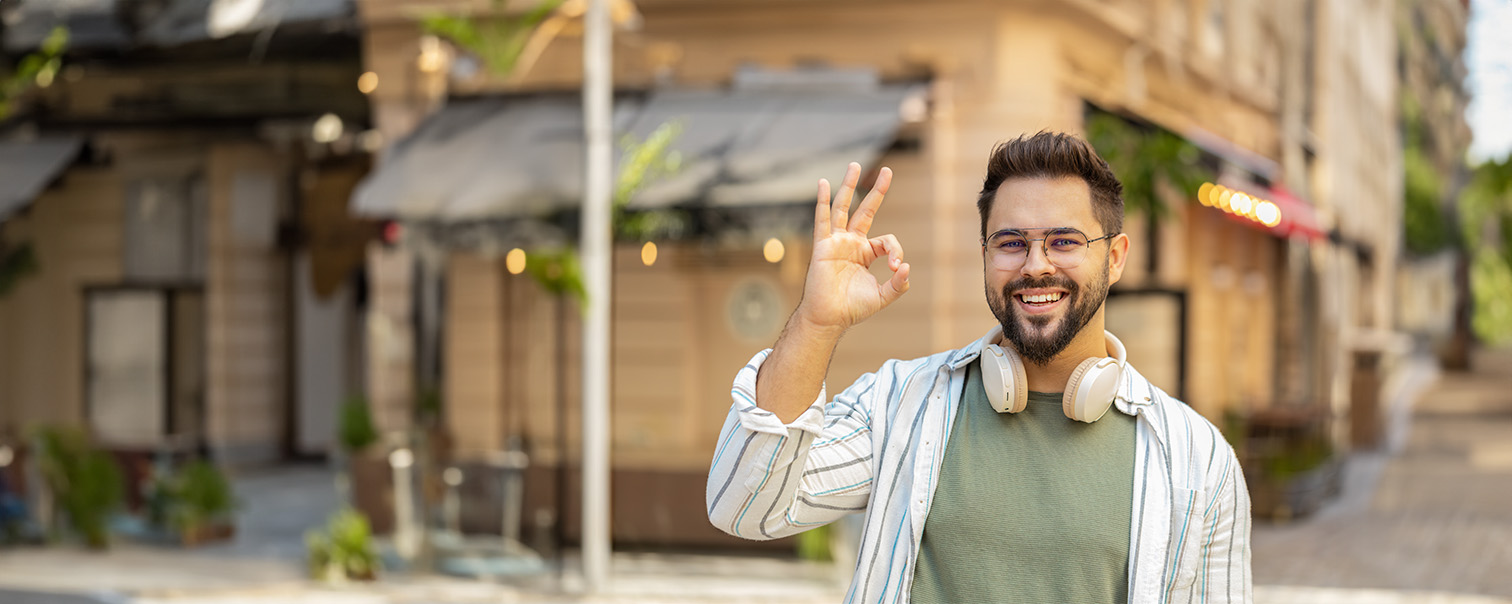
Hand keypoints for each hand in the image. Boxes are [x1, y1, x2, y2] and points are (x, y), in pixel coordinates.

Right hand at [795, 163, 909, 333]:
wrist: (829, 318)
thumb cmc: (852, 308)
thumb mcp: (883, 296)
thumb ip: (898, 284)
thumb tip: (906, 267)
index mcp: (865, 253)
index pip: (887, 241)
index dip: (895, 251)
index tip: (896, 267)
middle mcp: (851, 243)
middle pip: (865, 210)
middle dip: (876, 191)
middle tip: (887, 171)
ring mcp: (836, 242)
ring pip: (843, 208)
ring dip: (848, 186)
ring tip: (854, 165)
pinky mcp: (823, 246)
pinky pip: (823, 220)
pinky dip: (823, 201)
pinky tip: (824, 184)